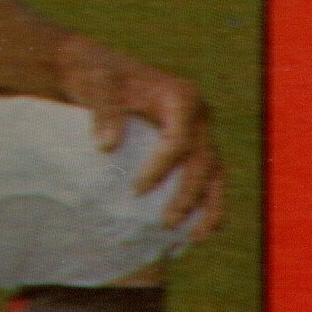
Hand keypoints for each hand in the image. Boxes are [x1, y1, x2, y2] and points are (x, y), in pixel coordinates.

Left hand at [51, 33, 225, 239]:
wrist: (97, 74)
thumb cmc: (96, 77)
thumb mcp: (96, 85)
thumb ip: (104, 111)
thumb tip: (107, 146)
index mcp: (181, 96)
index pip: (179, 141)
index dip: (161, 169)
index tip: (135, 191)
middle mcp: (198, 114)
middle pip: (203, 161)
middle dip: (187, 195)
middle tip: (165, 223)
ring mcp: (199, 131)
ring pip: (215, 172)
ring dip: (209, 207)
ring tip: (194, 237)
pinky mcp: (192, 146)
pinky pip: (209, 178)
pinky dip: (207, 204)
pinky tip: (195, 230)